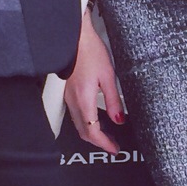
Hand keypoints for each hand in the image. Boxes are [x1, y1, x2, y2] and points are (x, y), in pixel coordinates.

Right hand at [63, 12, 125, 152]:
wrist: (74, 37)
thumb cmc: (89, 51)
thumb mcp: (108, 76)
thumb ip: (113, 100)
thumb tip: (118, 119)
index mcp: (84, 99)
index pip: (92, 131)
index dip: (104, 144)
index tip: (114, 149)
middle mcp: (73, 101)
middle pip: (84, 131)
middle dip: (98, 142)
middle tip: (112, 145)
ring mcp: (68, 97)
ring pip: (79, 124)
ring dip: (92, 133)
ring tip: (107, 134)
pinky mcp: (68, 92)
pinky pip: (76, 114)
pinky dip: (86, 122)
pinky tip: (95, 119)